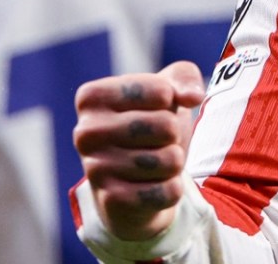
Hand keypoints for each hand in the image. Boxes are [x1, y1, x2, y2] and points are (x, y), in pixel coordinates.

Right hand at [73, 61, 206, 240]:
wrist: (136, 181)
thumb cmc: (151, 125)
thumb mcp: (167, 90)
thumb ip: (184, 77)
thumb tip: (192, 96)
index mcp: (91, 98)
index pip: (160, 91)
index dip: (171, 101)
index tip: (156, 109)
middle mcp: (85, 132)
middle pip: (165, 126)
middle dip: (174, 135)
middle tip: (157, 141)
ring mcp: (95, 169)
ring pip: (170, 160)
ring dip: (173, 162)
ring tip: (154, 163)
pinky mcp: (112, 201)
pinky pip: (168, 191)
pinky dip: (172, 189)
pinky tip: (152, 186)